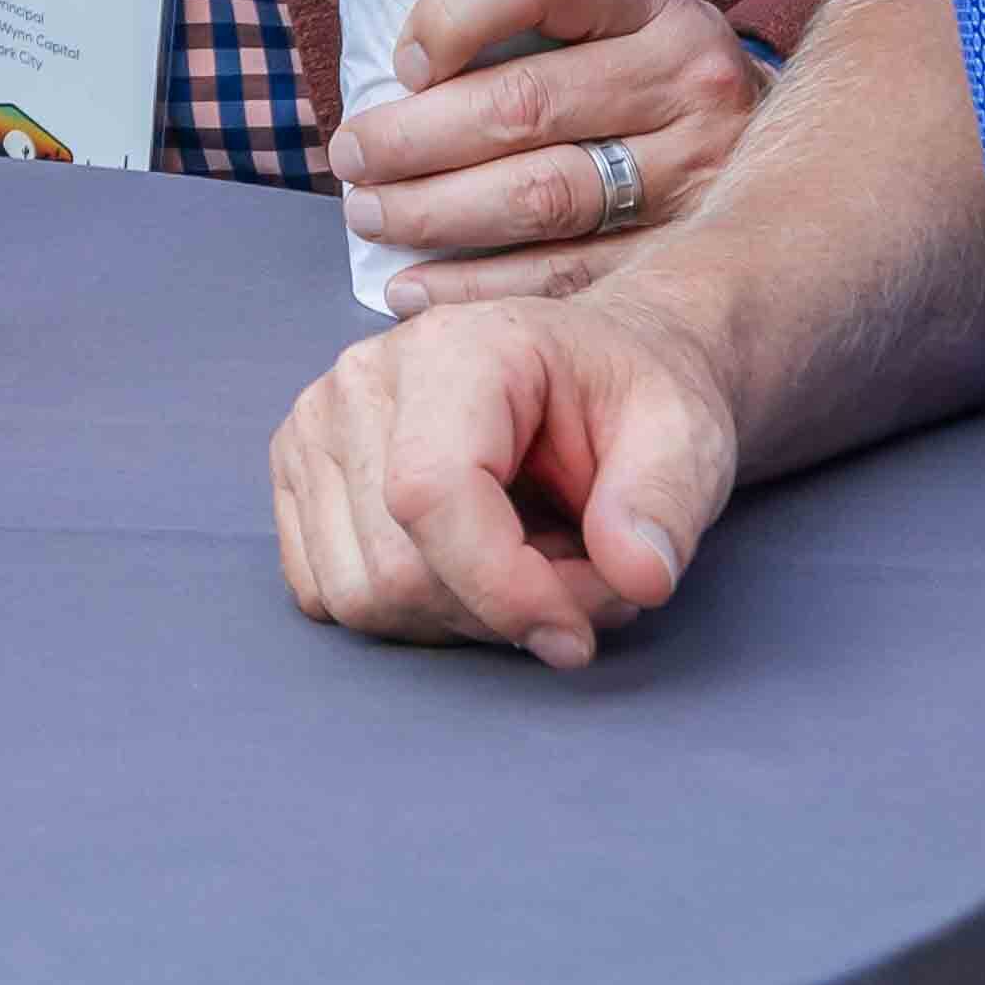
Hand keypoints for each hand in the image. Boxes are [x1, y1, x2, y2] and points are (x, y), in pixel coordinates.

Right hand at [266, 286, 748, 666]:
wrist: (588, 377)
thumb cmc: (628, 399)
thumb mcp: (683, 434)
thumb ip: (664, 502)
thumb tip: (639, 576)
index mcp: (454, 348)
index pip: (432, 494)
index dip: (503, 589)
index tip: (576, 636)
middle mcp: (361, 379)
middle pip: (397, 566)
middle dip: (505, 609)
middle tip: (585, 584)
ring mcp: (317, 429)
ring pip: (363, 596)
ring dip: (462, 616)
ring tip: (532, 564)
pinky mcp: (301, 478)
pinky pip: (332, 596)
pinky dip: (412, 612)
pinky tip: (471, 568)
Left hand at [321, 0, 768, 307]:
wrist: (758, 150)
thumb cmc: (624, 73)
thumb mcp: (576, 14)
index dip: (457, 12)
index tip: (401, 62)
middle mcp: (684, 73)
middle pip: (527, 103)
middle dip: (415, 138)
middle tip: (350, 157)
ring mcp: (694, 166)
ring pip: (544, 195)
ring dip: (437, 213)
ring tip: (371, 217)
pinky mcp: (684, 249)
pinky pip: (565, 275)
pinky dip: (476, 286)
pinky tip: (414, 285)